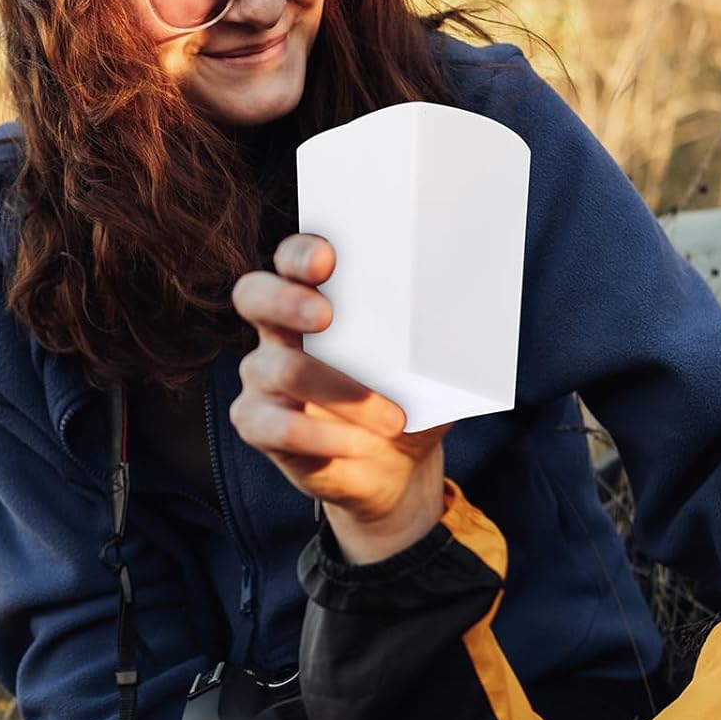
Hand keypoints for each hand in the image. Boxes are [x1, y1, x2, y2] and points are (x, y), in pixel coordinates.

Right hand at [232, 233, 448, 560]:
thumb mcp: (426, 364)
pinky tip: (359, 444)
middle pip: (254, 294)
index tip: (328, 259)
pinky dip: (325, 437)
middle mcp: (279, 330)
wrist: (396, 466)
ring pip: (279, 369)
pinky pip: (278, 426)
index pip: (292, 258)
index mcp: (316, 298)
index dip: (300, 253)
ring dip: (339, 391)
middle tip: (327, 317)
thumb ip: (429, 331)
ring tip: (392, 419)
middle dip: (286, 300)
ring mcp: (264, 377)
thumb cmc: (408, 398)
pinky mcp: (259, 424)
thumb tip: (466, 302)